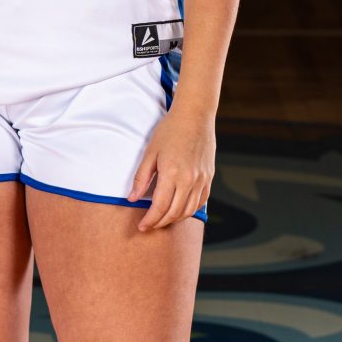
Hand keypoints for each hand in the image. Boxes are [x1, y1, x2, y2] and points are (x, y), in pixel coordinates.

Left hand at [127, 103, 215, 231]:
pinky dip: (189, 210)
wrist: (195, 116)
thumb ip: (141, 178)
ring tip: (163, 219)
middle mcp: (189, 179)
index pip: (160, 207)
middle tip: (150, 224)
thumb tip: (132, 198)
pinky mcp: (209, 177)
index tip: (142, 226)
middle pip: (174, 213)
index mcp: (172, 173)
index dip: (150, 220)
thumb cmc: (170, 130)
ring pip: (188, 210)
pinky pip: (200, 202)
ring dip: (174, 219)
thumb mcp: (150, 153)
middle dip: (160, 223)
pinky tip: (180, 209)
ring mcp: (201, 179)